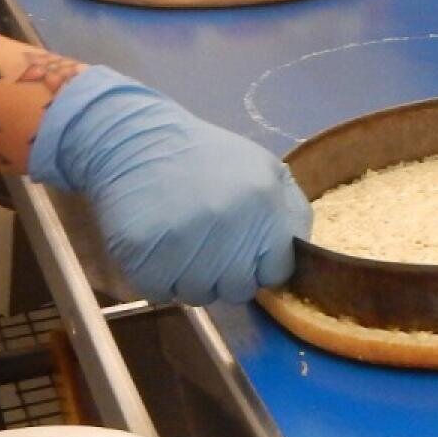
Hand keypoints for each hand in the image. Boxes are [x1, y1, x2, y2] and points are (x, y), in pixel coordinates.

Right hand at [28, 67, 312, 304]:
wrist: (138, 141)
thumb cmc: (209, 157)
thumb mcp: (266, 169)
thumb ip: (291, 213)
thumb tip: (299, 256)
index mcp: (265, 206)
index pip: (277, 272)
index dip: (261, 267)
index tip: (246, 252)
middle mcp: (229, 228)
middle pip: (238, 290)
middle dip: (227, 276)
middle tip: (210, 246)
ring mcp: (184, 243)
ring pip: (198, 296)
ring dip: (191, 278)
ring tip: (183, 242)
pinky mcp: (142, 253)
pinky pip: (160, 293)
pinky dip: (158, 279)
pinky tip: (159, 248)